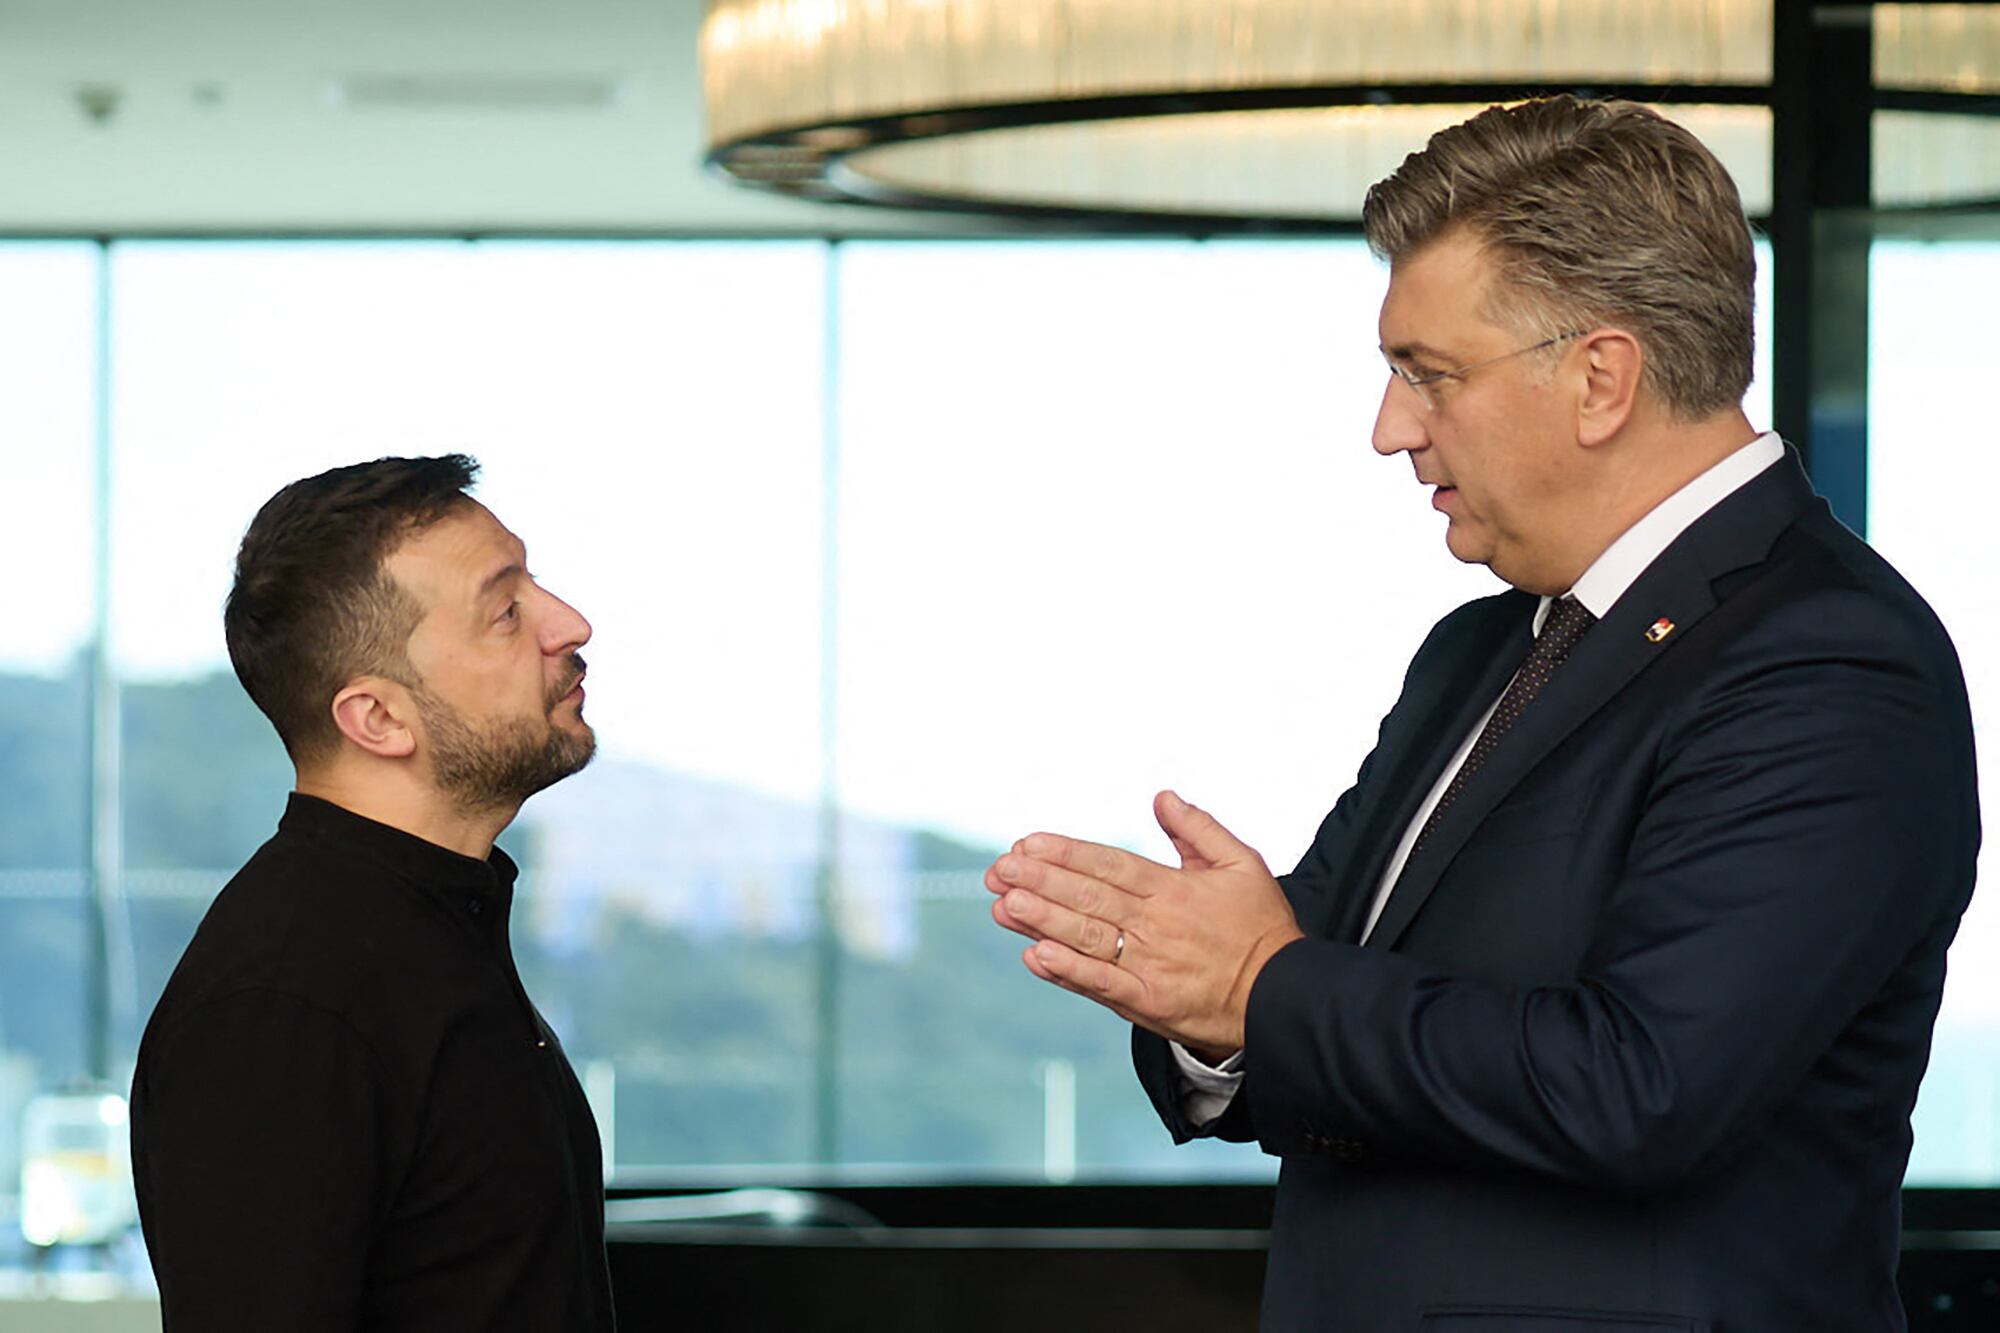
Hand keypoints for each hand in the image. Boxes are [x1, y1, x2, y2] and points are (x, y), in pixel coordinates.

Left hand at [985, 790, 1304, 1055]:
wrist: (1284, 998)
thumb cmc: (1261, 929)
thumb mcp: (1242, 863)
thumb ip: (1198, 829)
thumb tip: (1162, 797)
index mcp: (1174, 889)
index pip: (1109, 864)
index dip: (1066, 853)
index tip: (1028, 843)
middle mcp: (1157, 925)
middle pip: (1089, 897)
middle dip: (1040, 881)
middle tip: (999, 869)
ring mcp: (1150, 966)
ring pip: (1088, 937)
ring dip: (1042, 920)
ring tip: (1004, 904)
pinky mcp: (1149, 1004)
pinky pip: (1101, 985)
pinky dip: (1067, 971)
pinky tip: (1035, 956)